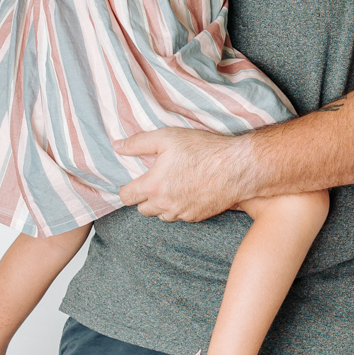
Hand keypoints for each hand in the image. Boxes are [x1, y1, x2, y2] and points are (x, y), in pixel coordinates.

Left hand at [116, 125, 250, 221]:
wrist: (237, 167)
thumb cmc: (203, 150)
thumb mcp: (167, 137)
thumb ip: (138, 143)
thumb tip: (117, 146)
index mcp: (153, 186)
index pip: (126, 197)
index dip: (126, 189)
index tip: (134, 181)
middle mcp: (165, 204)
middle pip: (142, 210)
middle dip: (145, 197)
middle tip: (156, 181)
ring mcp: (182, 213)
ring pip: (161, 215)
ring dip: (162, 205)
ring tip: (173, 186)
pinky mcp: (197, 217)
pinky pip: (180, 216)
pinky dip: (180, 207)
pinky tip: (188, 191)